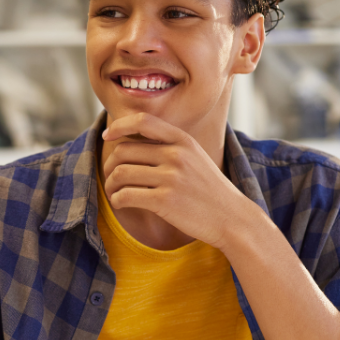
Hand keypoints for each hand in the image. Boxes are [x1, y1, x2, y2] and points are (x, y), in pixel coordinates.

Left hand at [102, 113, 257, 250]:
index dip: (120, 125)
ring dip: (110, 185)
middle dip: (110, 165)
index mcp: (183, 140)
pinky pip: (125, 196)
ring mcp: (171, 178)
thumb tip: (130, 139)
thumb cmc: (207, 189)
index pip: (143, 121)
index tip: (107, 135)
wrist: (232, 218)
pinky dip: (117, 200)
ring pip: (120, 173)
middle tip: (111, 177)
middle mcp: (176, 155)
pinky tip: (121, 203)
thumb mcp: (194, 157)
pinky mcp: (165, 201)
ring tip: (115, 192)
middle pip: (123, 151)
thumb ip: (169, 145)